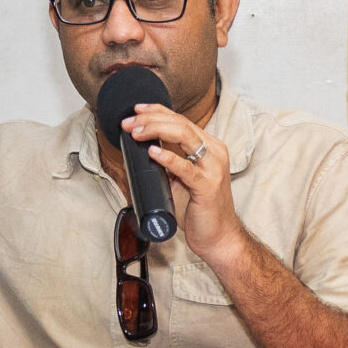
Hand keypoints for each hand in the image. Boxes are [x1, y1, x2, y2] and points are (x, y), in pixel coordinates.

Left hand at [119, 101, 245, 266]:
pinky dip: (167, 157)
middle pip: (180, 123)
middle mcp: (214, 152)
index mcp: (209, 147)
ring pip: (184, 135)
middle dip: (150, 118)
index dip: (157, 111)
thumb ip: (168, 164)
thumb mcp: (181, 180)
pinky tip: (153, 153)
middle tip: (128, 122)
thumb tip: (141, 153)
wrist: (219, 236)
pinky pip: (186, 167)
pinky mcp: (207, 185)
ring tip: (136, 132)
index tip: (135, 111)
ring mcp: (213, 167)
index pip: (181, 120)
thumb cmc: (200, 210)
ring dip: (155, 129)